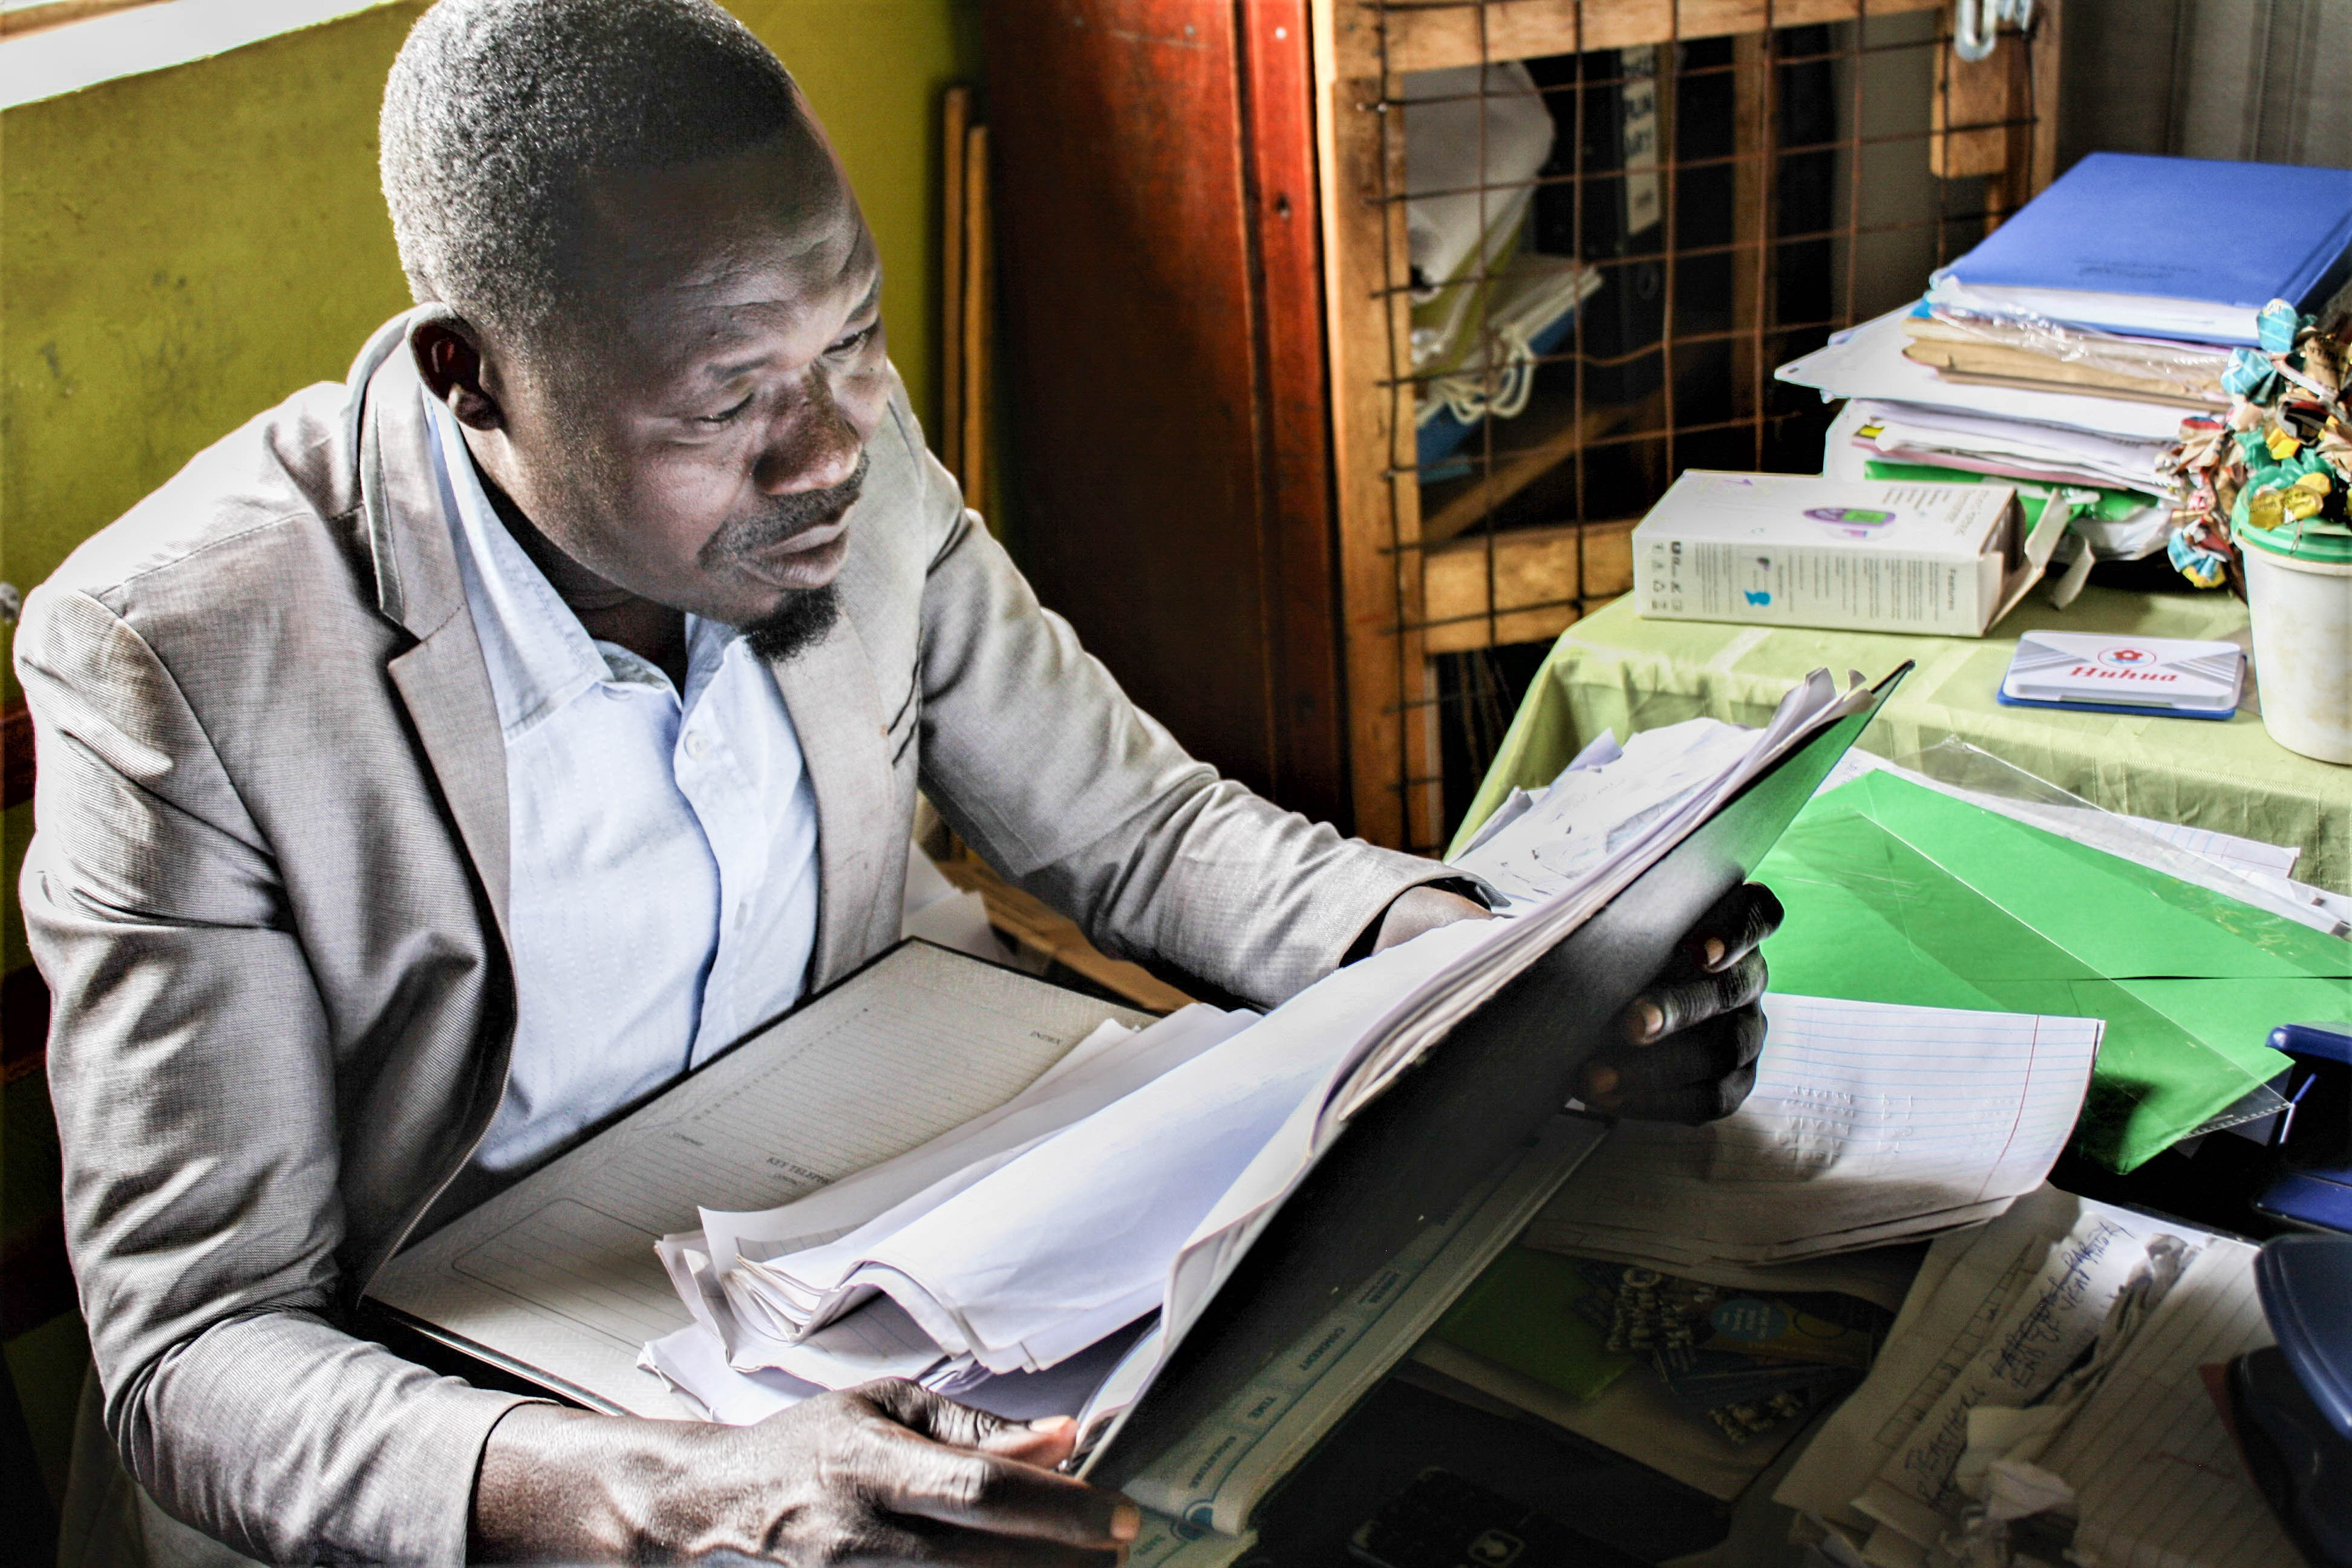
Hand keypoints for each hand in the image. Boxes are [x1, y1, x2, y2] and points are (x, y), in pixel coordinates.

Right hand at [472, 1378, 1138, 1563]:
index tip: (1124, 1516)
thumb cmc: (816, 1443)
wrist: (721, 1503)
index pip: (983, 1489)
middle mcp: (862, 1532)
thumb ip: (977, 1427)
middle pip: (985, 1562)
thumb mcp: (891, 1406)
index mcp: (876, 1461)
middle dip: (1064, 1563)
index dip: (1061, 1508)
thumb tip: (1066, 1436)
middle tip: (1118, 1552)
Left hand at [1577, 882, 1780, 1123]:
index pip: (1756, 914)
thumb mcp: (1629, 933)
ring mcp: (1748, 1031)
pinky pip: (1709, 1098)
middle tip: (1631, 1025)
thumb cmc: (1627, 957)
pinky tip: (1613, 1099)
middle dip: (1679, 1009)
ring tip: (1599, 1076)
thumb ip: (1624, 932)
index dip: (1733, 932)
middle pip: (1729, 990)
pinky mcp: (1736, 1080)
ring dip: (1658, 1067)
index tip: (1700, 949)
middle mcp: (1749, 977)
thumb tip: (1577, 946)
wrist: (1631, 1013)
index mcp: (1735, 927)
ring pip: (1721, 1051)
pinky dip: (1658, 1102)